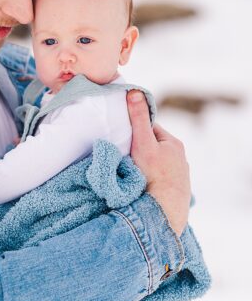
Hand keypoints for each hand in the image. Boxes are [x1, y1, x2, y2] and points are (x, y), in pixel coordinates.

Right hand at [127, 91, 189, 235]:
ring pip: (155, 164)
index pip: (151, 129)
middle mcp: (179, 159)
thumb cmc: (154, 174)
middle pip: (152, 147)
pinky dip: (147, 178)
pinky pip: (157, 179)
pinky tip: (138, 183)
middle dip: (138, 148)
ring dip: (142, 164)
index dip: (135, 130)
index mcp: (174, 144)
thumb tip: (133, 91)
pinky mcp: (172, 190)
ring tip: (128, 170)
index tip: (122, 136)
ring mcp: (177, 176)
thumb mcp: (142, 142)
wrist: (164, 209)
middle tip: (122, 153)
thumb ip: (138, 118)